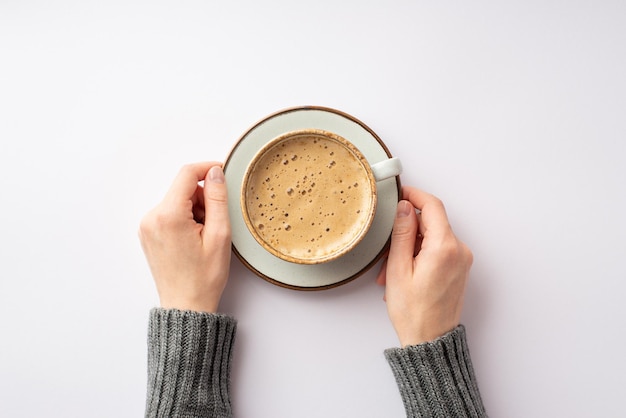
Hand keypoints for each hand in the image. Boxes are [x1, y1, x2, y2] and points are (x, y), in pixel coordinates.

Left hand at [138, 162, 230, 312]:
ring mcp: (147, 226)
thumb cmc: (204, 277)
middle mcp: (151, 217)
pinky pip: (169, 213)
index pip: (187, 174)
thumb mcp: (220, 235)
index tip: (223, 172)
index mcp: (168, 216)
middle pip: (182, 188)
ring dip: (195, 210)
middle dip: (203, 198)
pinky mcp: (148, 233)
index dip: (208, 169)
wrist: (186, 304)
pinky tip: (193, 239)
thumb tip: (215, 173)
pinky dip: (185, 218)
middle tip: (215, 224)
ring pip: (177, 200)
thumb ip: (217, 199)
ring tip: (204, 237)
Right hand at [376, 186, 472, 346]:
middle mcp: (459, 250)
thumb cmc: (413, 312)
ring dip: (409, 246)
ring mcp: (461, 259)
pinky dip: (419, 255)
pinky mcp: (459, 268)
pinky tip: (403, 273)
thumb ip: (402, 233)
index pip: (432, 206)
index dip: (414, 195)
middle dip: (405, 230)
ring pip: (431, 237)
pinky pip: (437, 250)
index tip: (400, 193)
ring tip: (391, 271)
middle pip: (431, 222)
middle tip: (386, 249)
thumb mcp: (399, 269)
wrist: (430, 340)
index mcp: (444, 247)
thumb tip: (404, 207)